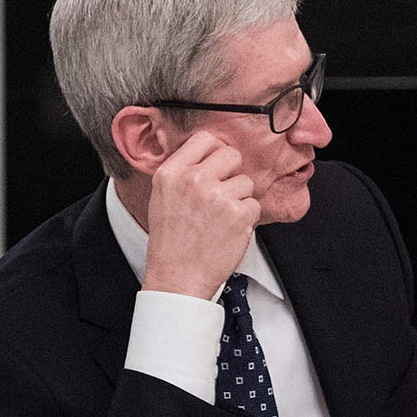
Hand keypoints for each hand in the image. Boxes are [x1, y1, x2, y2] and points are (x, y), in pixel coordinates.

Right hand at [141, 130, 259, 299]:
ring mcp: (218, 196)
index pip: (204, 139)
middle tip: (223, 193)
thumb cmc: (171, 242)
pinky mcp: (239, 214)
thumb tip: (210, 155)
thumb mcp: (162, 197)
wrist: (177, 277)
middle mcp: (194, 180)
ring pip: (246, 182)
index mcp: (171, 173)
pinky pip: (254, 204)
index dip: (215, 152)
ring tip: (220, 219)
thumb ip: (183, 172)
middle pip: (231, 155)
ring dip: (239, 199)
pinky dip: (246, 219)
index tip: (217, 165)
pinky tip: (228, 231)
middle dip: (232, 173)